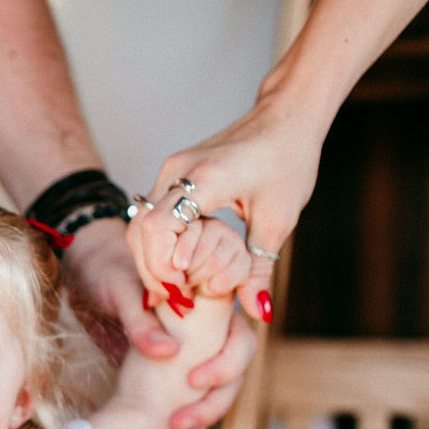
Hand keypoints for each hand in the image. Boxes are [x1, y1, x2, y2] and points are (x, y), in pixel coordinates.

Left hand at [65, 220, 257, 428]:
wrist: (87, 274)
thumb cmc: (109, 271)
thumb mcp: (121, 290)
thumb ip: (143, 318)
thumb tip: (166, 352)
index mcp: (210, 306)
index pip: (240, 339)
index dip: (227, 364)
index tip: (194, 382)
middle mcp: (208, 333)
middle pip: (232, 376)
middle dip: (210, 405)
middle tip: (177, 424)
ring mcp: (192, 355)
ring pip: (212, 396)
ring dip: (197, 427)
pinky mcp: (171, 373)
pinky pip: (187, 405)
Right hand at [126, 91, 324, 321]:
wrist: (286, 116)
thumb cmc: (288, 160)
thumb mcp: (279, 221)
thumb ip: (260, 269)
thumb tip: (259, 313)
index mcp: (206, 180)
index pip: (157, 227)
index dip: (162, 265)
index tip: (185, 290)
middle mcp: (178, 171)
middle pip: (140, 229)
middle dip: (153, 270)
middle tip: (178, 299)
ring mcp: (171, 169)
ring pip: (139, 222)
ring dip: (152, 258)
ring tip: (177, 286)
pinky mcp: (172, 172)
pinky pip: (151, 212)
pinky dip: (158, 243)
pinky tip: (178, 265)